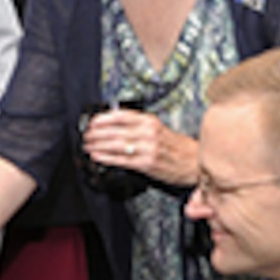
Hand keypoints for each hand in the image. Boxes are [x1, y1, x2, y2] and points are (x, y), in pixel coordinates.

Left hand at [81, 107, 197, 187]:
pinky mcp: (147, 164)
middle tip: (85, 136)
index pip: (120, 115)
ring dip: (97, 145)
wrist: (194, 162)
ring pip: (116, 145)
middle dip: (96, 134)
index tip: (91, 123)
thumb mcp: (158, 128)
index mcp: (150, 121)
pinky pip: (121, 160)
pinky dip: (106, 158)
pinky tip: (96, 156)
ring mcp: (148, 148)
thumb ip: (138, 126)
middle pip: (114, 130)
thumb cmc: (175, 146)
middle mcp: (148, 132)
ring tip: (87, 146)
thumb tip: (113, 124)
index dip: (102, 119)